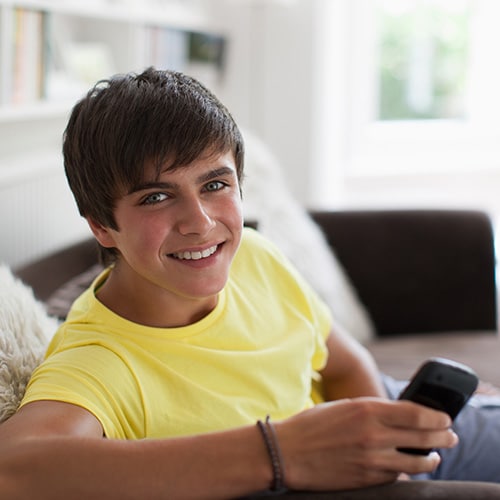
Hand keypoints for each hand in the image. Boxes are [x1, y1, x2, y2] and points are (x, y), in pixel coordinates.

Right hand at [275, 398, 457, 491]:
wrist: (287, 452)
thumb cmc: (313, 424)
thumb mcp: (345, 407)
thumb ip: (374, 411)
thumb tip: (401, 416)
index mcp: (368, 410)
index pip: (417, 414)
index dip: (437, 418)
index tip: (445, 418)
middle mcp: (374, 435)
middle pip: (423, 438)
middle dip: (442, 437)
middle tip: (450, 437)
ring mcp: (371, 460)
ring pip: (416, 463)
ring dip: (431, 459)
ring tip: (435, 457)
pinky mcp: (366, 480)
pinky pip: (396, 477)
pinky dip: (406, 472)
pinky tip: (408, 468)